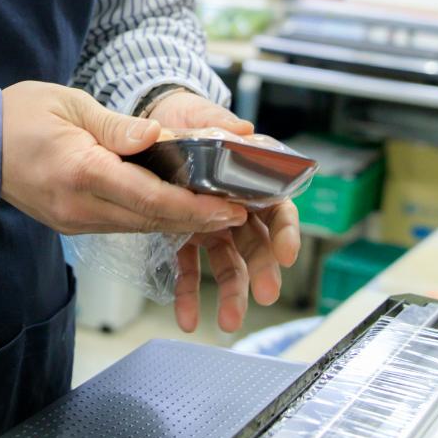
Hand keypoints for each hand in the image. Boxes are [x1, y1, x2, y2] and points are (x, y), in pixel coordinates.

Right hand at [0, 82, 250, 240]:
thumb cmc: (19, 116)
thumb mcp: (70, 105)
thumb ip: (118, 126)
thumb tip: (160, 135)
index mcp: (82, 172)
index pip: (151, 198)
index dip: (196, 207)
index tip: (230, 208)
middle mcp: (79, 206)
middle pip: (152, 220)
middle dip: (198, 219)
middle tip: (238, 212)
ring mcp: (74, 220)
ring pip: (139, 226)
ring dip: (178, 220)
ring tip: (217, 210)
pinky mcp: (72, 223)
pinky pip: (121, 223)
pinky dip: (151, 217)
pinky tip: (176, 208)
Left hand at [143, 90, 301, 336]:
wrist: (151, 122)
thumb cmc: (183, 117)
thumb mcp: (200, 115)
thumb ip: (220, 123)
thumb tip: (245, 130)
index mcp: (248, 178)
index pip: (277, 206)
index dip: (285, 231)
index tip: (286, 252)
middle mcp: (235, 204)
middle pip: (257, 241)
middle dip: (263, 270)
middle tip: (267, 293)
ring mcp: (212, 223)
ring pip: (229, 262)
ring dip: (232, 293)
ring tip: (229, 322)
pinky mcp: (185, 235)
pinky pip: (190, 268)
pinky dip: (189, 294)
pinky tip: (186, 318)